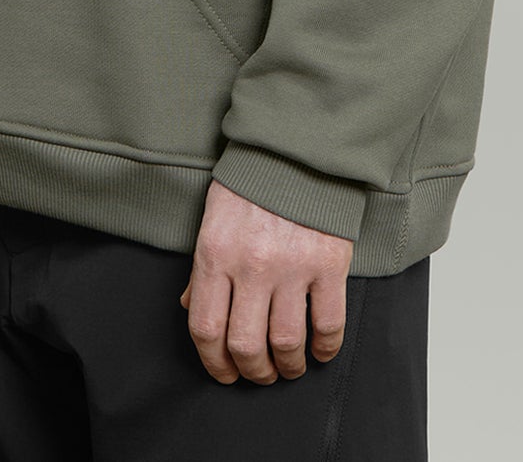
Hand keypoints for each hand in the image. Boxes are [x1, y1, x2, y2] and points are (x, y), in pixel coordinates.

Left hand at [178, 178, 353, 382]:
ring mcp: (292, 266)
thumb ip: (202, 269)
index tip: (225, 373)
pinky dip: (325, 349)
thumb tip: (193, 310)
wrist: (295, 148)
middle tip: (260, 373)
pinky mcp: (329, 264)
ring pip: (287, 344)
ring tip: (289, 366)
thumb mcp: (213, 221)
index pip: (206, 329)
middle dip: (253, 371)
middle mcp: (252, 265)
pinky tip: (320, 351)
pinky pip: (328, 325)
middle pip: (246, 346)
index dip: (215, 363)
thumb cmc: (250, 186)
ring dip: (288, 367)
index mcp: (216, 254)